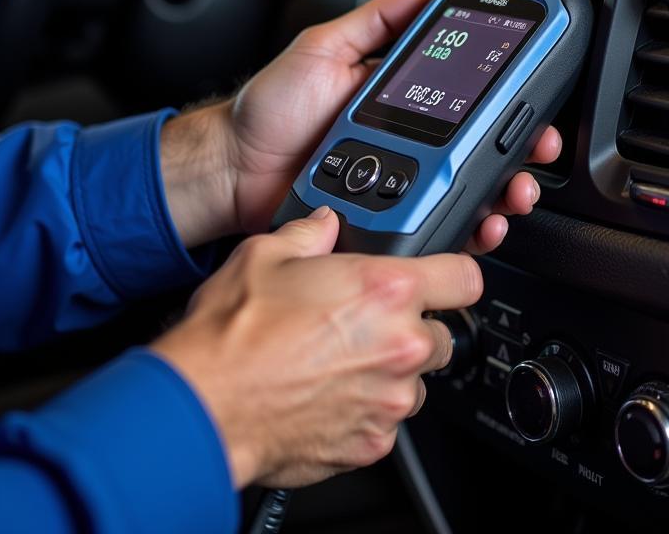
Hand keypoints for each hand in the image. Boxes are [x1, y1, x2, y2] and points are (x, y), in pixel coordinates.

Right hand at [152, 208, 482, 487]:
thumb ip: (309, 234)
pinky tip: (324, 394)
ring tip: (336, 361)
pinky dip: (364, 409)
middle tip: (364, 323)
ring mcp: (389, 399)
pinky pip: (384, 420)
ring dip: (388, 372)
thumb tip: (323, 225)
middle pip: (441, 334)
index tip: (444, 279)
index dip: (454, 275)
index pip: (465, 277)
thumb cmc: (234, 333)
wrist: (204, 405)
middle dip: (410, 327)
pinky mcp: (371, 443)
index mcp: (386, 290)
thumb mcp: (266, 254)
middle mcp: (400, 345)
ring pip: (413, 381)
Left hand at [221, 0, 560, 243]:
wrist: (233, 169)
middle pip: (478, 143)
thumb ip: (372, 22)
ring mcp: (400, 178)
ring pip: (468, 187)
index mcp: (396, 95)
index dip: (501, 92)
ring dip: (503, 188)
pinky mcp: (389, 214)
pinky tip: (482, 222)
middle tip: (536, 146)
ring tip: (515, 188)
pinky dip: (468, 225)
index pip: (463, 89)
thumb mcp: (320, 47)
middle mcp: (407, 136)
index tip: (529, 90)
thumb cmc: (269, 110)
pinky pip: (437, 221)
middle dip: (519, 146)